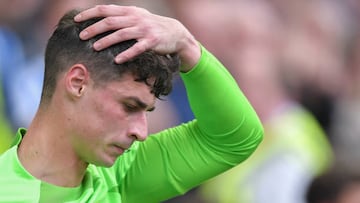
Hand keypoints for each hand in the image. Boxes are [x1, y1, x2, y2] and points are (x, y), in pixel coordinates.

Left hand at [74, 5, 199, 70]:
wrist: (175, 33)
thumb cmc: (152, 26)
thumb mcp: (137, 16)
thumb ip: (121, 16)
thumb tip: (101, 17)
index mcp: (129, 11)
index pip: (105, 10)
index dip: (90, 14)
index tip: (76, 20)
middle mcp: (135, 18)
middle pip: (110, 22)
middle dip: (94, 29)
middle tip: (81, 36)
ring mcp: (144, 30)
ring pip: (121, 34)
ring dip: (106, 41)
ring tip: (94, 48)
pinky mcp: (152, 42)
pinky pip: (137, 48)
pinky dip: (127, 54)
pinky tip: (117, 60)